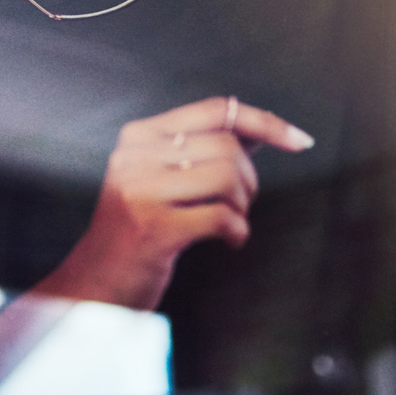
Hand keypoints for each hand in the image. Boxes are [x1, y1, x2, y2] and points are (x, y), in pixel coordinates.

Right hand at [35, 96, 312, 311]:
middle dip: (249, 180)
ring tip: (230, 224)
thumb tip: (259, 129)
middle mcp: (136, 154)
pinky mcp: (153, 228)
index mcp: (140, 135)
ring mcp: (141, 191)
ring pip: (228, 178)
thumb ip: (202, 149)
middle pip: (228, 147)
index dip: (265, 122)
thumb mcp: (159, 177)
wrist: (94, 284)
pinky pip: (222, 218)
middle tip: (239, 206)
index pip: (216, 110)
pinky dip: (237, 232)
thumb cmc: (137, 230)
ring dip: (242, 207)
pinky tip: (228, 242)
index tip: (300, 141)